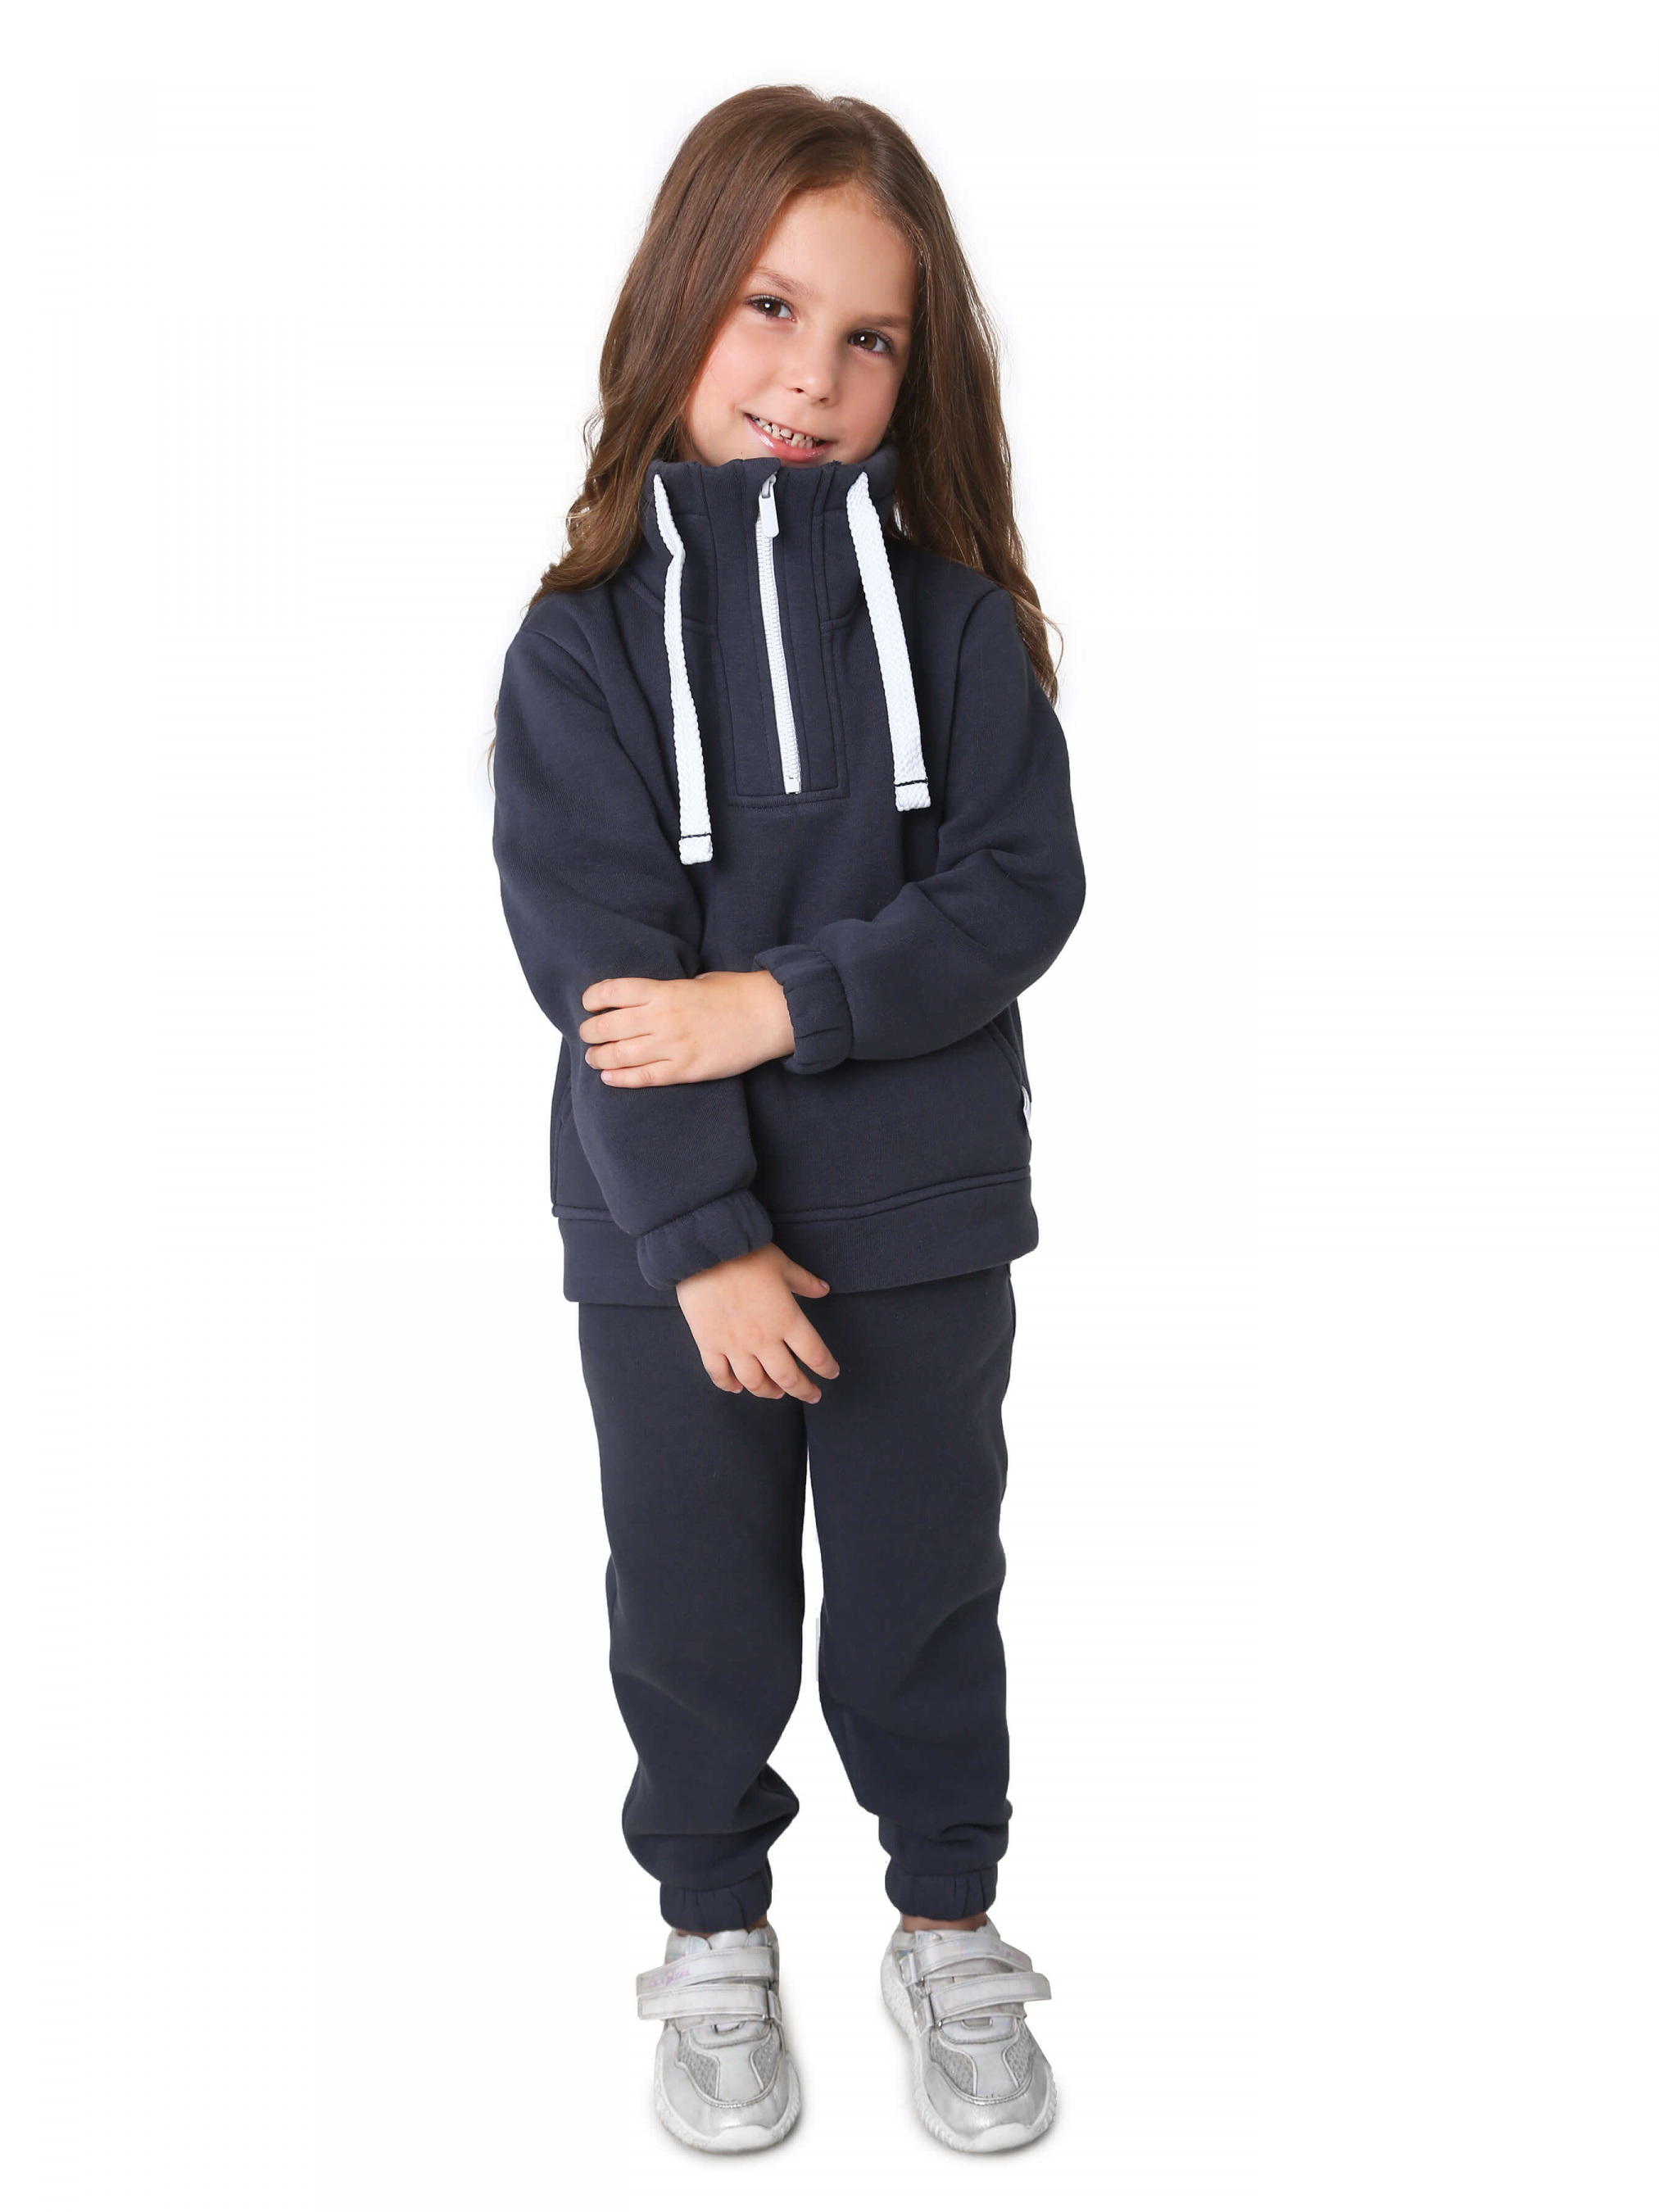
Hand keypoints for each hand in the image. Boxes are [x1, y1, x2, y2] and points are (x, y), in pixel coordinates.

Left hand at [579, 970, 793, 1084]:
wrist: (770, 1015)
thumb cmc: (737, 993)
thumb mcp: (696, 980)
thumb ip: (667, 991)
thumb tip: (646, 1001)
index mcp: (664, 990)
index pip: (612, 991)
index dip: (593, 997)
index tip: (588, 1003)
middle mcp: (662, 1018)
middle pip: (608, 1025)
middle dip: (591, 1031)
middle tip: (588, 1034)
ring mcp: (673, 1046)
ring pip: (620, 1055)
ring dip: (599, 1057)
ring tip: (593, 1058)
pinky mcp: (686, 1070)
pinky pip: (644, 1077)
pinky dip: (621, 1079)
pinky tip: (609, 1078)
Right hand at [676, 1243, 838, 1399]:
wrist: (704, 1250)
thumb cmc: (747, 1254)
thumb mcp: (782, 1264)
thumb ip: (805, 1282)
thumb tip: (824, 1289)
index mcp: (787, 1320)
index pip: (815, 1354)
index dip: (827, 1368)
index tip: (832, 1373)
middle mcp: (763, 1340)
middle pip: (788, 1377)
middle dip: (804, 1390)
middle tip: (812, 1395)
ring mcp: (734, 1345)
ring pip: (755, 1382)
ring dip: (769, 1392)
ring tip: (777, 1394)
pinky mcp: (709, 1344)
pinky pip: (719, 1374)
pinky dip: (729, 1385)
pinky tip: (737, 1388)